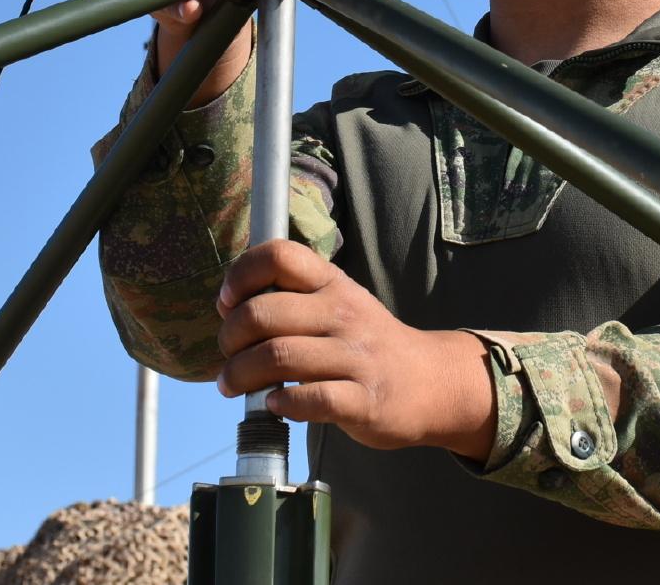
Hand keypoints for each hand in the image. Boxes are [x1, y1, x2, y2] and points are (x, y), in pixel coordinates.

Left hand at [215, 239, 494, 459]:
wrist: (432, 382)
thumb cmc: (368, 343)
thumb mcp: (340, 303)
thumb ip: (294, 297)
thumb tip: (231, 306)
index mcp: (333, 284)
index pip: (280, 256)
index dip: (241, 275)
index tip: (227, 303)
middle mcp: (344, 313)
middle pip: (263, 313)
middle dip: (230, 338)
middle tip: (228, 355)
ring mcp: (356, 357)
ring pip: (278, 356)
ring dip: (241, 375)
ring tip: (233, 386)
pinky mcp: (364, 400)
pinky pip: (311, 398)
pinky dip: (282, 403)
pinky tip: (275, 404)